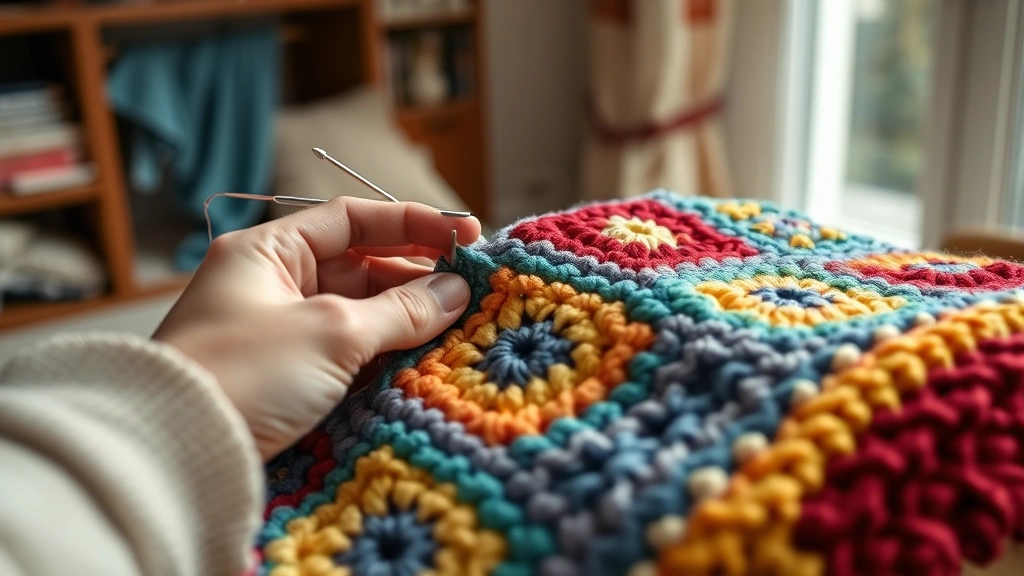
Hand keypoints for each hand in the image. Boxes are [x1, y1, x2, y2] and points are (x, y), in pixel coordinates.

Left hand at [153, 197, 480, 459]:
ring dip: (404, 318)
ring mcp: (278, 332)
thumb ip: (401, 309)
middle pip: (359, 266)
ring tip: (456, 327)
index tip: (465, 236)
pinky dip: (382, 352)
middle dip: (415, 277)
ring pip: (356, 311)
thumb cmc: (243, 374)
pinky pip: (345, 350)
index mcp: (268, 252)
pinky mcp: (284, 376)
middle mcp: (272, 284)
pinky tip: (421, 359)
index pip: (352, 220)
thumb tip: (454, 292)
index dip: (412, 224)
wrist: (176, 454)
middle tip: (469, 291)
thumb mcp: (331, 333)